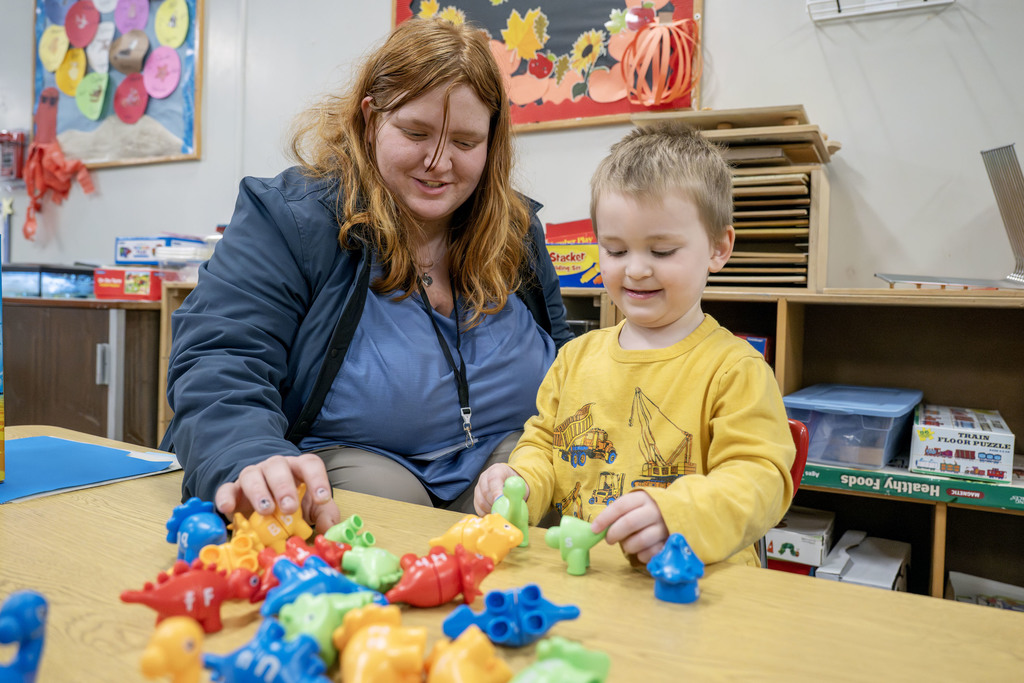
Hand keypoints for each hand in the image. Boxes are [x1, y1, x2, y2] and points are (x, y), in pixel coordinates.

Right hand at [214, 453, 340, 532]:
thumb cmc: (294, 503)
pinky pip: (226, 489)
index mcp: (298, 468)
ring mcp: (253, 476)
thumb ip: (325, 516)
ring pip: (252, 474)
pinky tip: (229, 508)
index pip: (309, 464)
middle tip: (289, 508)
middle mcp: (275, 467)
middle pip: (278, 466)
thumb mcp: (312, 508)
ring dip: (259, 492)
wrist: (264, 503)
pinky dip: (226, 497)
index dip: (317, 479)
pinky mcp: (233, 490)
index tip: (322, 499)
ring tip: (266, 511)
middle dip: (284, 487)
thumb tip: (329, 530)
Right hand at [473, 463, 527, 515]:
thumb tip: (514, 502)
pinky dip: (487, 514)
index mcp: (497, 470)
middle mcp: (484, 477)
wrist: (510, 483)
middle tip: (504, 512)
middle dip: (495, 504)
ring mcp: (479, 488)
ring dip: (492, 510)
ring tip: (502, 512)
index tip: (500, 501)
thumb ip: (517, 491)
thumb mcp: (520, 485)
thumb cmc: (515, 484)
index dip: (496, 491)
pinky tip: (496, 513)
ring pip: (481, 502)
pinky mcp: (476, 498)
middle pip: (485, 492)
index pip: (493, 479)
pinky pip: (479, 509)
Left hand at [590, 490, 668, 563]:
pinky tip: (641, 550)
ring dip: (628, 546)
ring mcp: (664, 526)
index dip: (604, 518)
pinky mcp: (668, 542)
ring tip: (627, 544)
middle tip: (608, 540)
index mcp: (642, 498)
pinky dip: (641, 555)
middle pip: (629, 523)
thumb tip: (597, 529)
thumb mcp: (632, 508)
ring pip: (640, 540)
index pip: (620, 506)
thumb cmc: (643, 515)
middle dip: (614, 534)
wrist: (671, 519)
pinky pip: (650, 553)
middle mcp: (655, 510)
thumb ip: (617, 515)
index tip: (594, 529)